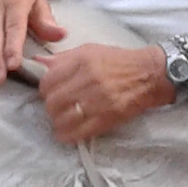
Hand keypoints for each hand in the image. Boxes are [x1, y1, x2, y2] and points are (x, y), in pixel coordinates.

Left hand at [38, 42, 170, 144]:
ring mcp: (97, 101)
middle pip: (52, 102)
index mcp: (82, 61)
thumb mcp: (90, 51)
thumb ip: (62, 58)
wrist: (150, 75)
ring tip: (62, 119)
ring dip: (57, 122)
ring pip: (61, 119)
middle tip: (57, 107)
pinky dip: (66, 135)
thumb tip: (37, 62)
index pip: (47, 81)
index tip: (50, 92)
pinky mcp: (106, 118)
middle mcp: (88, 80)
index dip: (45, 89)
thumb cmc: (118, 61)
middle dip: (50, 107)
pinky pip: (77, 132)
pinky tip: (66, 132)